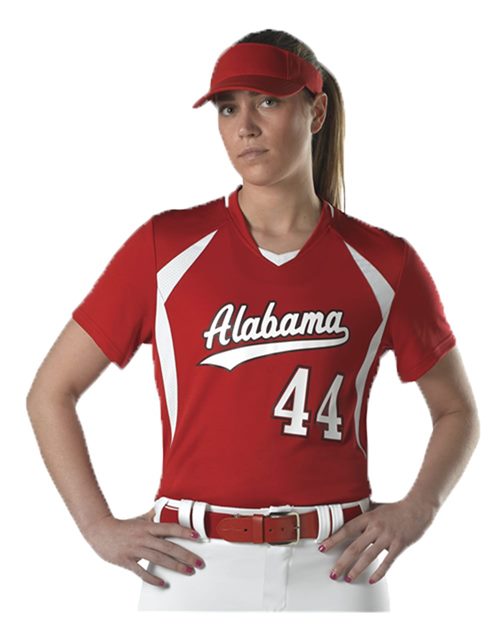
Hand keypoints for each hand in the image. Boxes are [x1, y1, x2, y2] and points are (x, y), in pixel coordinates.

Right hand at [82, 507, 205, 586]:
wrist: (100, 531)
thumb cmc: (122, 526)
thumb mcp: (140, 518)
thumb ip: (153, 516)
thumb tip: (162, 508)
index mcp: (148, 527)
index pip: (170, 528)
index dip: (184, 531)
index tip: (197, 536)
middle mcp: (144, 537)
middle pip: (169, 547)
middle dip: (186, 555)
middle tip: (199, 562)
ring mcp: (136, 549)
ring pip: (159, 559)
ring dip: (176, 566)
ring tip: (188, 571)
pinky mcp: (127, 561)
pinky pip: (141, 572)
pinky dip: (153, 578)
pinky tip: (163, 583)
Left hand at [318, 497, 435, 583]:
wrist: (417, 508)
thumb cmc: (395, 509)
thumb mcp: (377, 507)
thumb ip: (364, 513)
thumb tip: (350, 512)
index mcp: (368, 517)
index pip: (347, 529)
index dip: (334, 539)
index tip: (322, 548)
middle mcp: (375, 527)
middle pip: (355, 547)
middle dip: (342, 562)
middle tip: (333, 573)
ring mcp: (387, 537)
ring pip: (368, 556)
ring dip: (357, 569)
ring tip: (348, 579)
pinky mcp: (399, 545)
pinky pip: (387, 562)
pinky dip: (379, 573)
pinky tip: (371, 580)